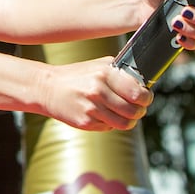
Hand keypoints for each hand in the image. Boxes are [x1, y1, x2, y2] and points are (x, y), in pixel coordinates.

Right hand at [39, 57, 153, 131]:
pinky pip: (109, 128)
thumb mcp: (98, 66)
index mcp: (104, 73)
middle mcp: (98, 90)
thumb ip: (120, 72)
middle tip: (138, 108)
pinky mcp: (86, 122)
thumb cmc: (76, 75)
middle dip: (139, 111)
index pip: (137, 92)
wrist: (48, 87)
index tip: (145, 97)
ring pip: (124, 123)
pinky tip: (105, 114)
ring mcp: (92, 108)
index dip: (146, 97)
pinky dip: (112, 123)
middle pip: (134, 110)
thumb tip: (143, 83)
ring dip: (129, 121)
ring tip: (125, 114)